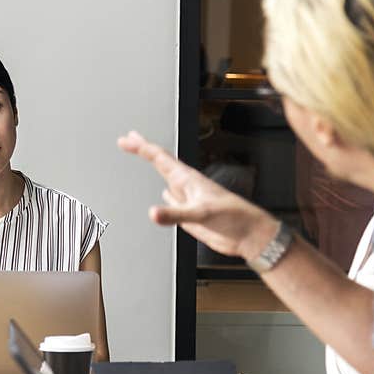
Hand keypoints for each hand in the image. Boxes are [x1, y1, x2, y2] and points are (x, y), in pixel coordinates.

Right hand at [117, 131, 276, 258]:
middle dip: (144, 150)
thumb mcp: (202, 213)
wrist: (247, 235)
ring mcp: (188, 199)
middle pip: (161, 162)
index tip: (126, 140)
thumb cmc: (234, 217)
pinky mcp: (190, 214)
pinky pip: (173, 201)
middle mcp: (187, 186)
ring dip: (155, 168)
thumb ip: (176, 213)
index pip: (160, 157)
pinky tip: (164, 194)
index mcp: (188, 179)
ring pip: (167, 179)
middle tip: (129, 138)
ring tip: (145, 157)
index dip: (142, 147)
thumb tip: (153, 213)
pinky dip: (165, 196)